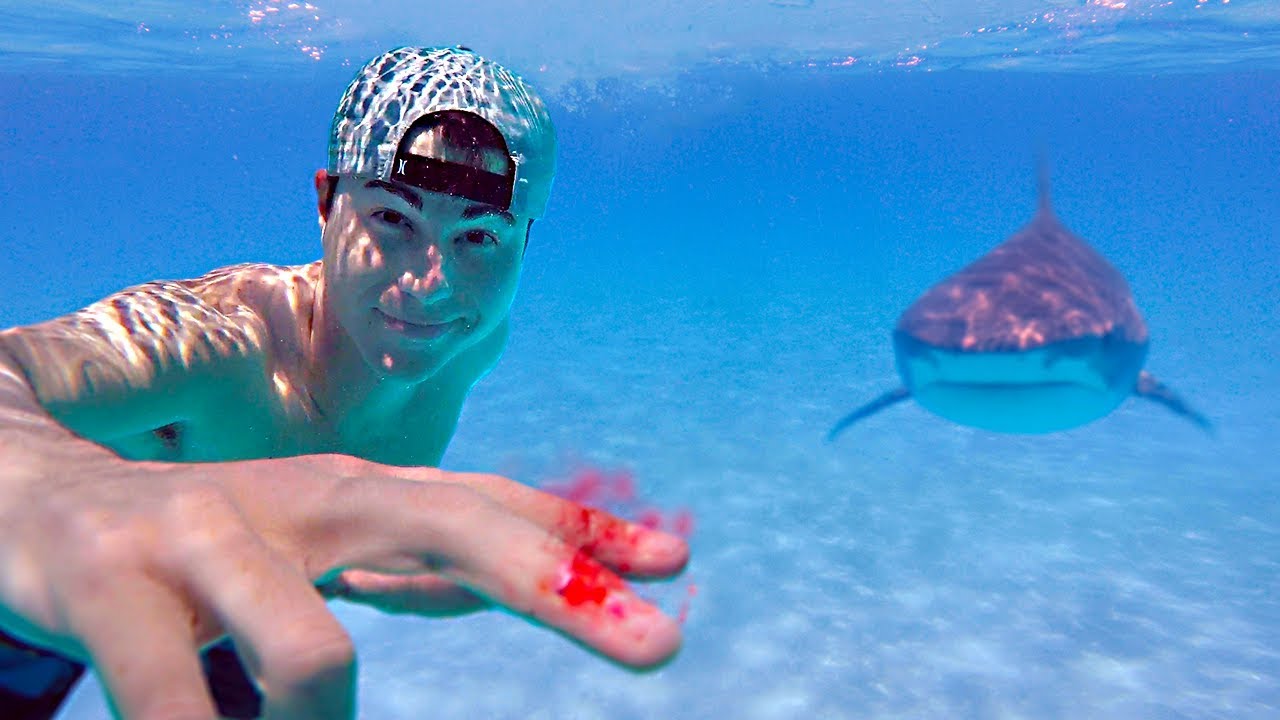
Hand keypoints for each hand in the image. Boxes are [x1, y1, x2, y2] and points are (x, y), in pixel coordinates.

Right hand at [0, 450, 688, 719]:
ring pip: (315, 655)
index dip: (588, 533)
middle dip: (563, 591)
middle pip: (457, 533)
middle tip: (660, 649)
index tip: (678, 561)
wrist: (32, 503)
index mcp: (361, 497)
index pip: (494, 506)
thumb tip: (513, 586)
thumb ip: (413, 560)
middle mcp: (304, 501)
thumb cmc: (206, 544)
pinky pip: (179, 703)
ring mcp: (210, 537)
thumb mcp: (322, 545)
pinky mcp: (114, 587)